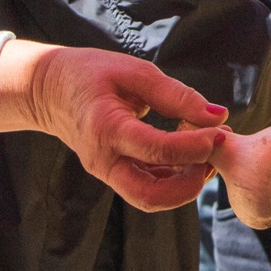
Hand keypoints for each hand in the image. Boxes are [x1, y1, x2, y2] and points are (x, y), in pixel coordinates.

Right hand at [0, 39, 227, 210]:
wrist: (50, 90)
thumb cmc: (92, 73)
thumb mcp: (134, 71)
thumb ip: (176, 94)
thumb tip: (217, 115)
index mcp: (105, 129)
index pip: (155, 151)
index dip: (193, 146)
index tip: (220, 132)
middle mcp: (102, 159)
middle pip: (149, 195)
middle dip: (190, 183)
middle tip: (215, 153)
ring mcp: (105, 172)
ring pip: (149, 199)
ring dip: (185, 184)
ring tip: (207, 152)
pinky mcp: (113, 175)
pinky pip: (146, 190)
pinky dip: (173, 180)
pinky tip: (190, 155)